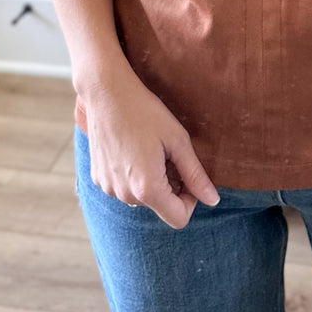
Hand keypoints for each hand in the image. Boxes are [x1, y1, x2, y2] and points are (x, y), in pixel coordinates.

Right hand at [77, 56, 220, 229]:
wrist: (106, 92)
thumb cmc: (146, 112)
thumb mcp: (178, 141)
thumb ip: (196, 175)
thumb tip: (213, 201)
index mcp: (147, 188)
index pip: (178, 219)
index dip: (190, 201)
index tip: (188, 176)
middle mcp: (125, 195)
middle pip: (159, 207)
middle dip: (170, 187)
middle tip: (168, 155)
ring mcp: (108, 188)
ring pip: (141, 198)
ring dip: (150, 181)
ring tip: (148, 149)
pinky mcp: (98, 178)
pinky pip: (123, 188)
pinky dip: (132, 176)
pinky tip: (131, 149)